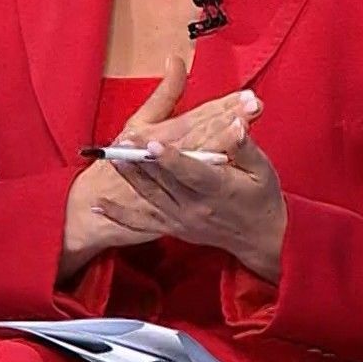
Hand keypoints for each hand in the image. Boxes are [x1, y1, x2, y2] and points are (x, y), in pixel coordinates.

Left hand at [93, 109, 287, 283]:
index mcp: (219, 189)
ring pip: (150, 197)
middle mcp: (196, 207)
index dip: (172, 157)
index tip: (153, 142)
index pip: (192, 171)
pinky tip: (99, 206)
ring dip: (129, 177)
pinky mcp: (173, 228)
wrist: (260, 238)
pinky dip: (119, 216)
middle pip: (164, 182)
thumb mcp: (263, 170)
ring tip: (111, 157)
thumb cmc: (262, 196)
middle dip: (141, 161)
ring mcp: (182, 220)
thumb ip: (246, 146)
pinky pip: (142, 223)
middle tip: (121, 141)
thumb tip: (237, 124)